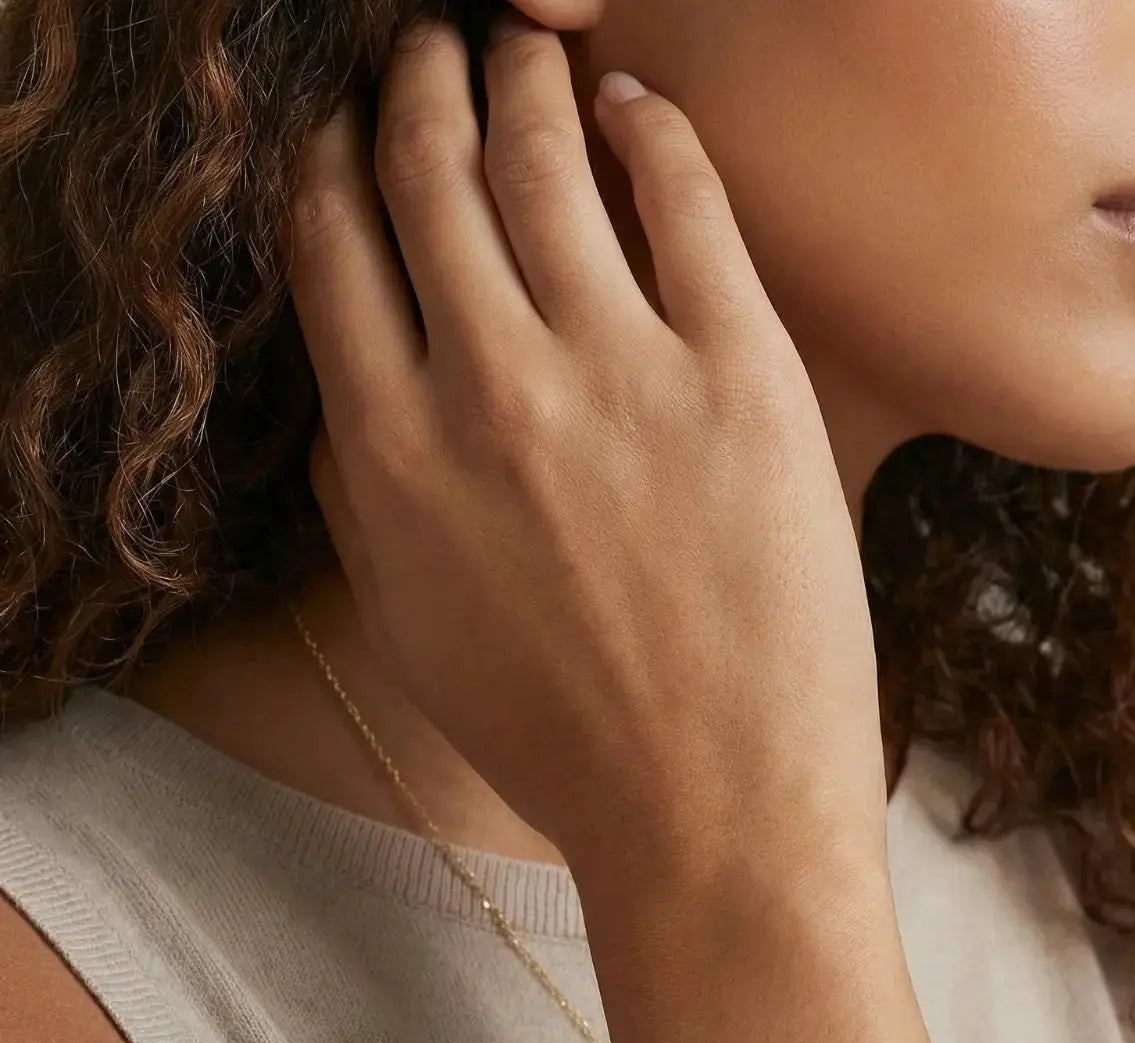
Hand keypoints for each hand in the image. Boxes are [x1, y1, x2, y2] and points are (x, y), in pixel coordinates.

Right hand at [287, 14, 885, 890]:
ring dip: (518, 80)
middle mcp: (489, 387)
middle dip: (415, 85)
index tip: (347, 125)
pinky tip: (635, 105)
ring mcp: (619, 373)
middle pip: (427, 176)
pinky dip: (651, 131)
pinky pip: (687, 204)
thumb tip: (342, 397)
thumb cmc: (567, 742)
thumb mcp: (418, 633)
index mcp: (393, 451)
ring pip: (544, 162)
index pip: (332, 245)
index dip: (333, 160)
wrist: (715, 814)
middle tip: (427, 45)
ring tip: (519, 44)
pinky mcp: (742, 378)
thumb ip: (362, 501)